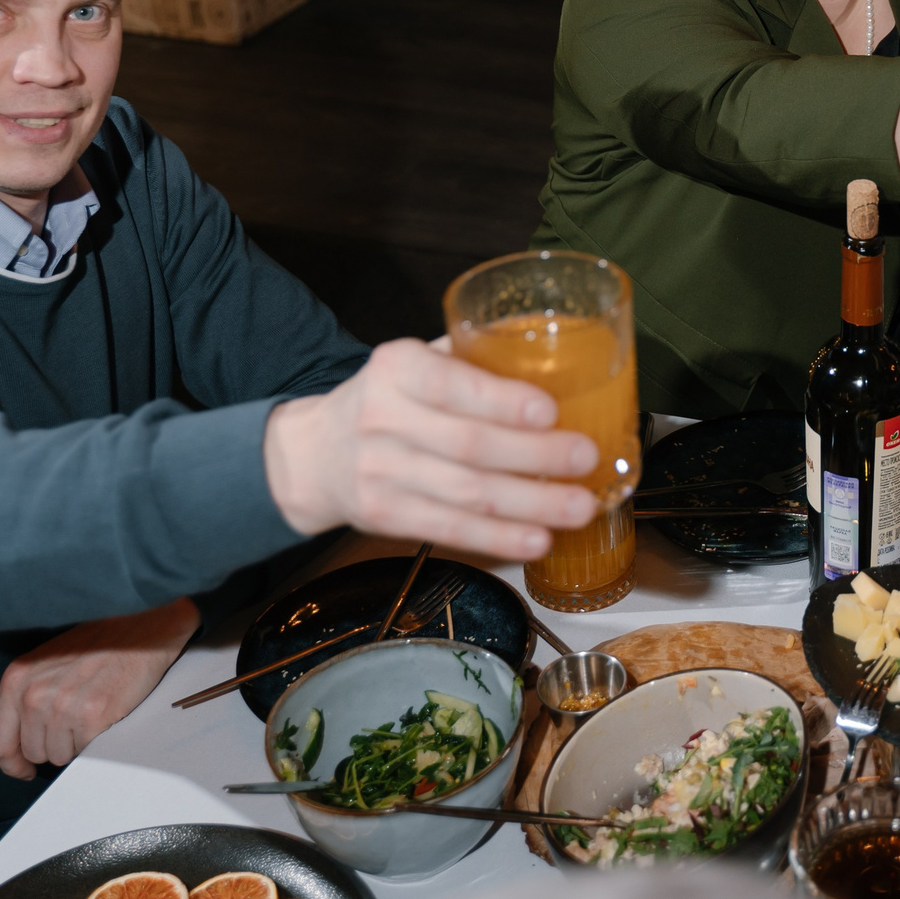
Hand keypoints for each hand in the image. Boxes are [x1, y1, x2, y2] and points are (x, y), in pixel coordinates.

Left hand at [0, 597, 200, 780]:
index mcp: (16, 679)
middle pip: (32, 753)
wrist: (143, 632)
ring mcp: (62, 707)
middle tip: (74, 721)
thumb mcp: (45, 663)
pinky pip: (84, 752)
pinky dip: (95, 741)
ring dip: (75, 744)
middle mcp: (34, 694)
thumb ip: (21, 699)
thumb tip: (2, 745)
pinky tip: (104, 715)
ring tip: (91, 713)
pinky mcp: (91, 717)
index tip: (24, 769)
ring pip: (58, 756)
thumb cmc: (97, 646)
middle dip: (51, 746)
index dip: (11, 764)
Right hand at [262, 337, 598, 556]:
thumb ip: (471, 358)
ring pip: (465, 494)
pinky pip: (448, 530)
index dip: (502, 402)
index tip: (551, 410)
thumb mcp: (415, 361)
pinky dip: (497, 539)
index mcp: (397, 366)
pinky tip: (537, 540)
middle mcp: (382, 417)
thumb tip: (562, 364)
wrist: (314, 453)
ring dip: (529, 505)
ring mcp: (379, 472)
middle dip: (535, 456)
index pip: (451, 384)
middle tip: (585, 458)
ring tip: (579, 506)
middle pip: (468, 444)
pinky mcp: (382, 516)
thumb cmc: (388, 399)